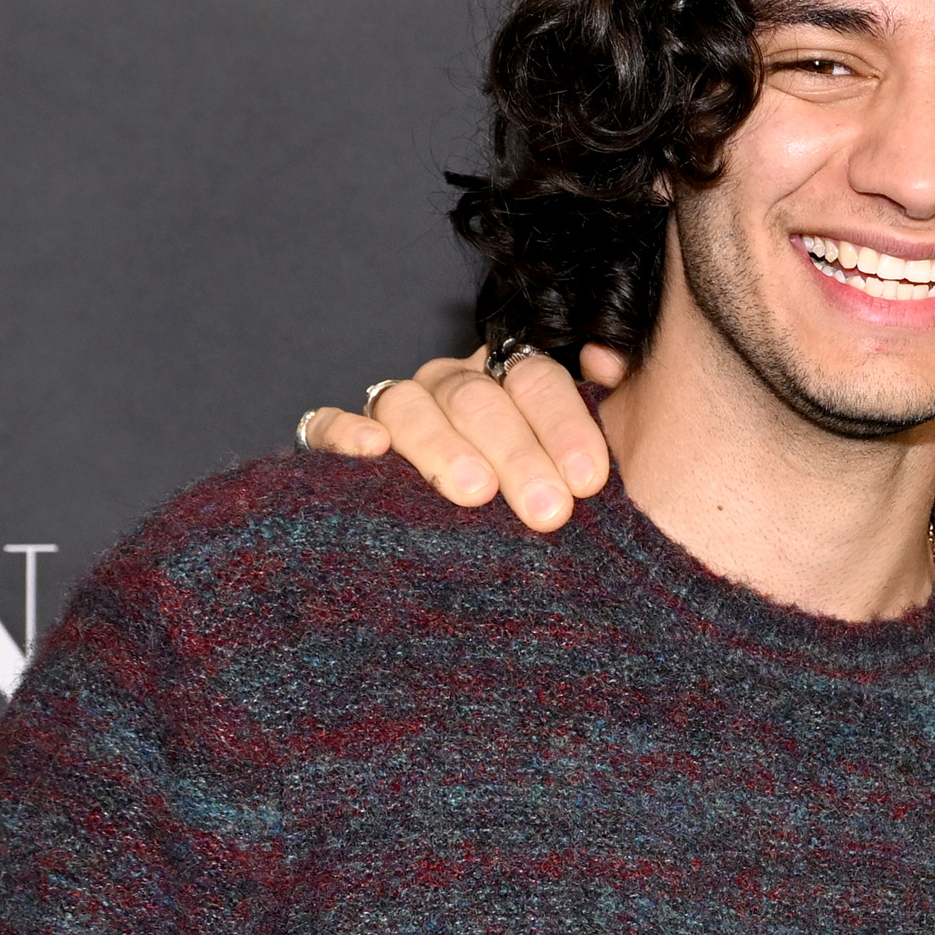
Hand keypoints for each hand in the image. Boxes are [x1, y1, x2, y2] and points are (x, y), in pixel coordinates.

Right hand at [296, 344, 624, 530]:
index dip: (563, 424)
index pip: (535, 378)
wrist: (480, 572)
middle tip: (546, 510)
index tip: (589, 480)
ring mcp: (397, 412)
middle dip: (516, 453)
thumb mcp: (586, 468)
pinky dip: (343, 431)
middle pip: (476, 397)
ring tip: (473, 493)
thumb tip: (607, 363)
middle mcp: (452, 388)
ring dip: (441, 447)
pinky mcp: (340, 444)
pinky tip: (370, 450)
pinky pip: (326, 424)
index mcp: (511, 383)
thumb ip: (607, 408)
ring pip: (407, 405)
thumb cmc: (544, 510)